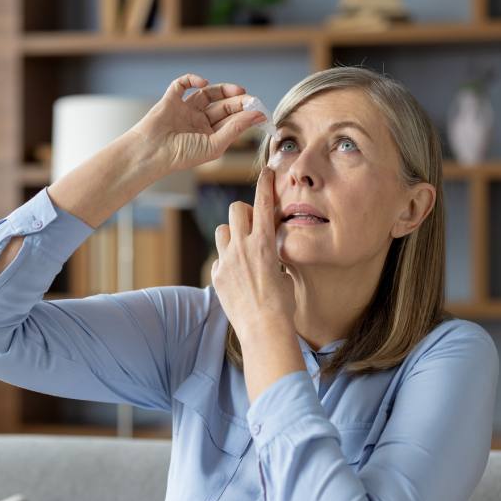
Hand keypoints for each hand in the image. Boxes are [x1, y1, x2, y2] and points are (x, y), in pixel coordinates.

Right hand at [130, 73, 266, 174]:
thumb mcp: (214, 144)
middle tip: (251, 99)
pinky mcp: (171, 100)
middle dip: (238, 102)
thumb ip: (235, 129)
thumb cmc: (181, 154)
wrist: (151, 152)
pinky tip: (203, 83)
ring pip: (207, 94)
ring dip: (223, 90)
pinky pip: (183, 84)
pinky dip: (193, 79)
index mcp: (209, 136)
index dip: (246, 115)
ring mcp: (185, 110)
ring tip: (238, 91)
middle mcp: (198, 122)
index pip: (231, 121)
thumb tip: (258, 116)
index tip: (261, 111)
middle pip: (223, 106)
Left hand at [210, 167, 295, 340]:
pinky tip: (237, 278)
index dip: (265, 184)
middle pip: (235, 209)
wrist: (264, 328)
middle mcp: (242, 247)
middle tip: (251, 225)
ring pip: (222, 231)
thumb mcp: (283, 271)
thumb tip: (269, 251)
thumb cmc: (282, 303)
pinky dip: (226, 263)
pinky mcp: (216, 276)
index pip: (262, 203)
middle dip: (243, 213)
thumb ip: (272, 254)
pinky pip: (218, 259)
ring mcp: (226, 261)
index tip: (266, 172)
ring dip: (231, 235)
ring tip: (241, 250)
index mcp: (263, 243)